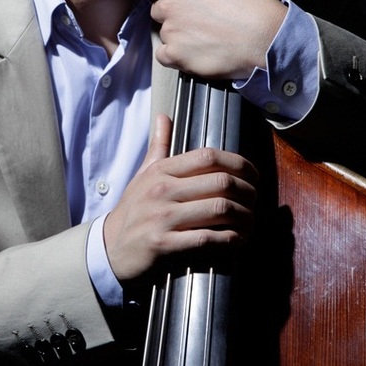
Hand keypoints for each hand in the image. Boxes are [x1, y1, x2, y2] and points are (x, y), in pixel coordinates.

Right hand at [103, 114, 258, 281]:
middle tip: (256, 201)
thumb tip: (163, 117)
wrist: (109, 248)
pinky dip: (230, 240)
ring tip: (250, 222)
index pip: (208, 156)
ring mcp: (163, 217)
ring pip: (219, 210)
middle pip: (221, 182)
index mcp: (161, 171)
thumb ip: (158, 146)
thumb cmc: (132, 210)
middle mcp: (163, 190)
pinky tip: (238, 240)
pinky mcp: (164, 244)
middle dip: (248, 193)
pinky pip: (207, 239)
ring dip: (244, 218)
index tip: (253, 175)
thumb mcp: (142, 175)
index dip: (239, 163)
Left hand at [136, 0, 286, 80]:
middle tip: (197, 18)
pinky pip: (163, 56)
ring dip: (177, 36)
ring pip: (164, 34)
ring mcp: (172, 32)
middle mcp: (172, 6)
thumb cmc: (256, 6)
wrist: (266, 40)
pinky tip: (194, 53)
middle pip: (158, 10)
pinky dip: (175, 57)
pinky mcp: (177, 56)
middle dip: (173, 14)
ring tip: (202, 37)